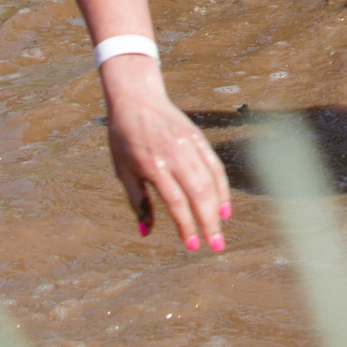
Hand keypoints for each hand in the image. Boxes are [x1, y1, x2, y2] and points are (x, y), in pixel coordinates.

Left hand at [99, 56, 230, 253]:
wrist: (137, 99)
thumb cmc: (124, 138)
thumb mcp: (123, 171)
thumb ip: (138, 201)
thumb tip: (146, 233)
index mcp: (153, 165)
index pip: (176, 202)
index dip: (186, 226)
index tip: (192, 246)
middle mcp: (175, 155)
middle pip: (199, 194)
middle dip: (209, 223)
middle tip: (216, 246)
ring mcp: (190, 145)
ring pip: (210, 181)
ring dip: (218, 208)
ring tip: (221, 229)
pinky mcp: (199, 138)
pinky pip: (215, 166)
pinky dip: (222, 187)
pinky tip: (224, 205)